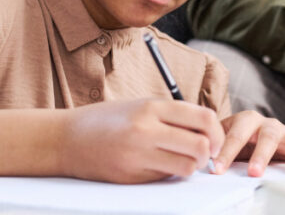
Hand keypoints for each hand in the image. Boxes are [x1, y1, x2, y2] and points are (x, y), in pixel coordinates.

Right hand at [59, 99, 224, 182]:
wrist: (67, 138)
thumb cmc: (107, 120)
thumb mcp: (141, 105)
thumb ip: (172, 114)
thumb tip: (208, 128)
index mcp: (152, 107)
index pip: (203, 119)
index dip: (217, 132)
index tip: (215, 139)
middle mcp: (147, 130)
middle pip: (200, 146)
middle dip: (208, 153)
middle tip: (203, 154)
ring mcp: (138, 155)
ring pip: (187, 167)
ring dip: (190, 166)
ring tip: (180, 160)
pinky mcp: (131, 176)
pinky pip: (165, 179)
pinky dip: (169, 174)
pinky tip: (159, 165)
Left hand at [213, 110, 284, 176]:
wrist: (247, 134)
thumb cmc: (234, 140)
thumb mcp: (221, 141)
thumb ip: (213, 147)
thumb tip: (197, 159)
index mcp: (246, 121)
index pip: (236, 134)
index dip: (226, 151)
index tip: (217, 169)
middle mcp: (268, 124)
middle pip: (268, 135)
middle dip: (261, 155)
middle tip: (254, 172)